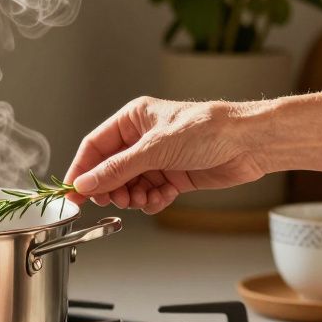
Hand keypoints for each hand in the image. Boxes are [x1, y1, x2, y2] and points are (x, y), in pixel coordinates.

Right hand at [64, 96, 268, 213]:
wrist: (249, 144)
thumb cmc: (207, 130)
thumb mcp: (155, 149)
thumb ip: (117, 169)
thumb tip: (85, 184)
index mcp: (132, 120)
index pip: (95, 147)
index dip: (82, 171)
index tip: (72, 194)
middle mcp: (142, 139)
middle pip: (109, 171)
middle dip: (111, 189)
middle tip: (115, 201)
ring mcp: (157, 159)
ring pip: (128, 186)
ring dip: (133, 197)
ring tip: (144, 199)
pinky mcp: (172, 177)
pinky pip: (149, 195)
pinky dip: (152, 201)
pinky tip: (163, 198)